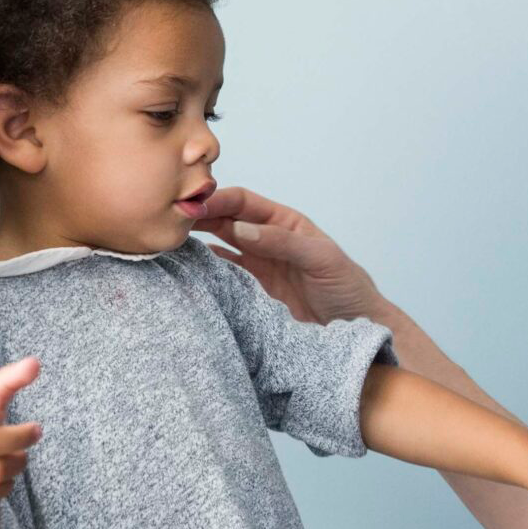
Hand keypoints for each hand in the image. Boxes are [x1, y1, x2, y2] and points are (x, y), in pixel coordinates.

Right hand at [190, 186, 386, 325]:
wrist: (357, 329)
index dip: (218, 200)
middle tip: (171, 218)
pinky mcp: (254, 293)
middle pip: (226, 221)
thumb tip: (241, 229)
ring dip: (197, 241)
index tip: (194, 203)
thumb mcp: (321, 258)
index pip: (243, 203)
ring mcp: (259, 267)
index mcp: (285, 224)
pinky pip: (225, 275)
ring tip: (170, 239)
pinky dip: (206, 269)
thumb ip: (283, 242)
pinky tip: (187, 267)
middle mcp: (267, 241)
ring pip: (220, 246)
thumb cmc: (348, 288)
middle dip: (199, 216)